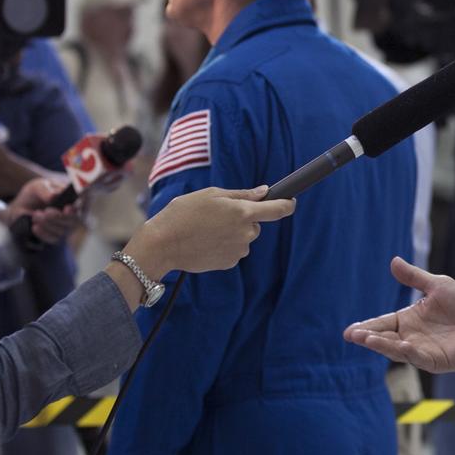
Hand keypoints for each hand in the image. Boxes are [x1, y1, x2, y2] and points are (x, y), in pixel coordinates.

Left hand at [4, 176, 83, 244]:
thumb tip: (54, 196)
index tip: (68, 208)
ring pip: (63, 230)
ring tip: (35, 215)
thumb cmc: (35, 194)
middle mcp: (73, 213)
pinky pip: (54, 239)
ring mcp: (66, 226)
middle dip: (58, 217)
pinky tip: (35, 227)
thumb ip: (45, 190)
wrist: (23, 206)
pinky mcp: (57, 236)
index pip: (83, 203)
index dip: (79, 207)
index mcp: (72, 197)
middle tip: (44, 212)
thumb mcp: (37, 187)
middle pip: (74, 220)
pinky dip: (43, 233)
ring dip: (47, 224)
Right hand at [128, 185, 294, 276]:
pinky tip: (206, 241)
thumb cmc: (184, 214)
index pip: (278, 209)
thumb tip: (264, 191)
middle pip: (256, 224)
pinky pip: (234, 250)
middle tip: (219, 215)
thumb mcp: (212, 194)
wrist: (163, 244)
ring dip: (233, 233)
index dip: (288, 204)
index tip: (291, 202)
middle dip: (244, 219)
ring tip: (207, 229)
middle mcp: (246, 233)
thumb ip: (242, 194)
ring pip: (244, 238)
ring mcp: (238, 250)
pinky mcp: (229, 263)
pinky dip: (224, 245)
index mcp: (244, 212)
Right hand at [344, 256, 454, 372]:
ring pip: (397, 350)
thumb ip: (414, 277)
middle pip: (385, 338)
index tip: (351, 330)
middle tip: (353, 335)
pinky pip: (418, 357)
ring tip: (368, 339)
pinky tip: (401, 344)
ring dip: (382, 345)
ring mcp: (422, 351)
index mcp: (408, 321)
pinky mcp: (435, 361)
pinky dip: (408, 352)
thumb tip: (394, 261)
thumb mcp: (436, 285)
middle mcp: (411, 337)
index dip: (367, 326)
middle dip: (369, 337)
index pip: (383, 324)